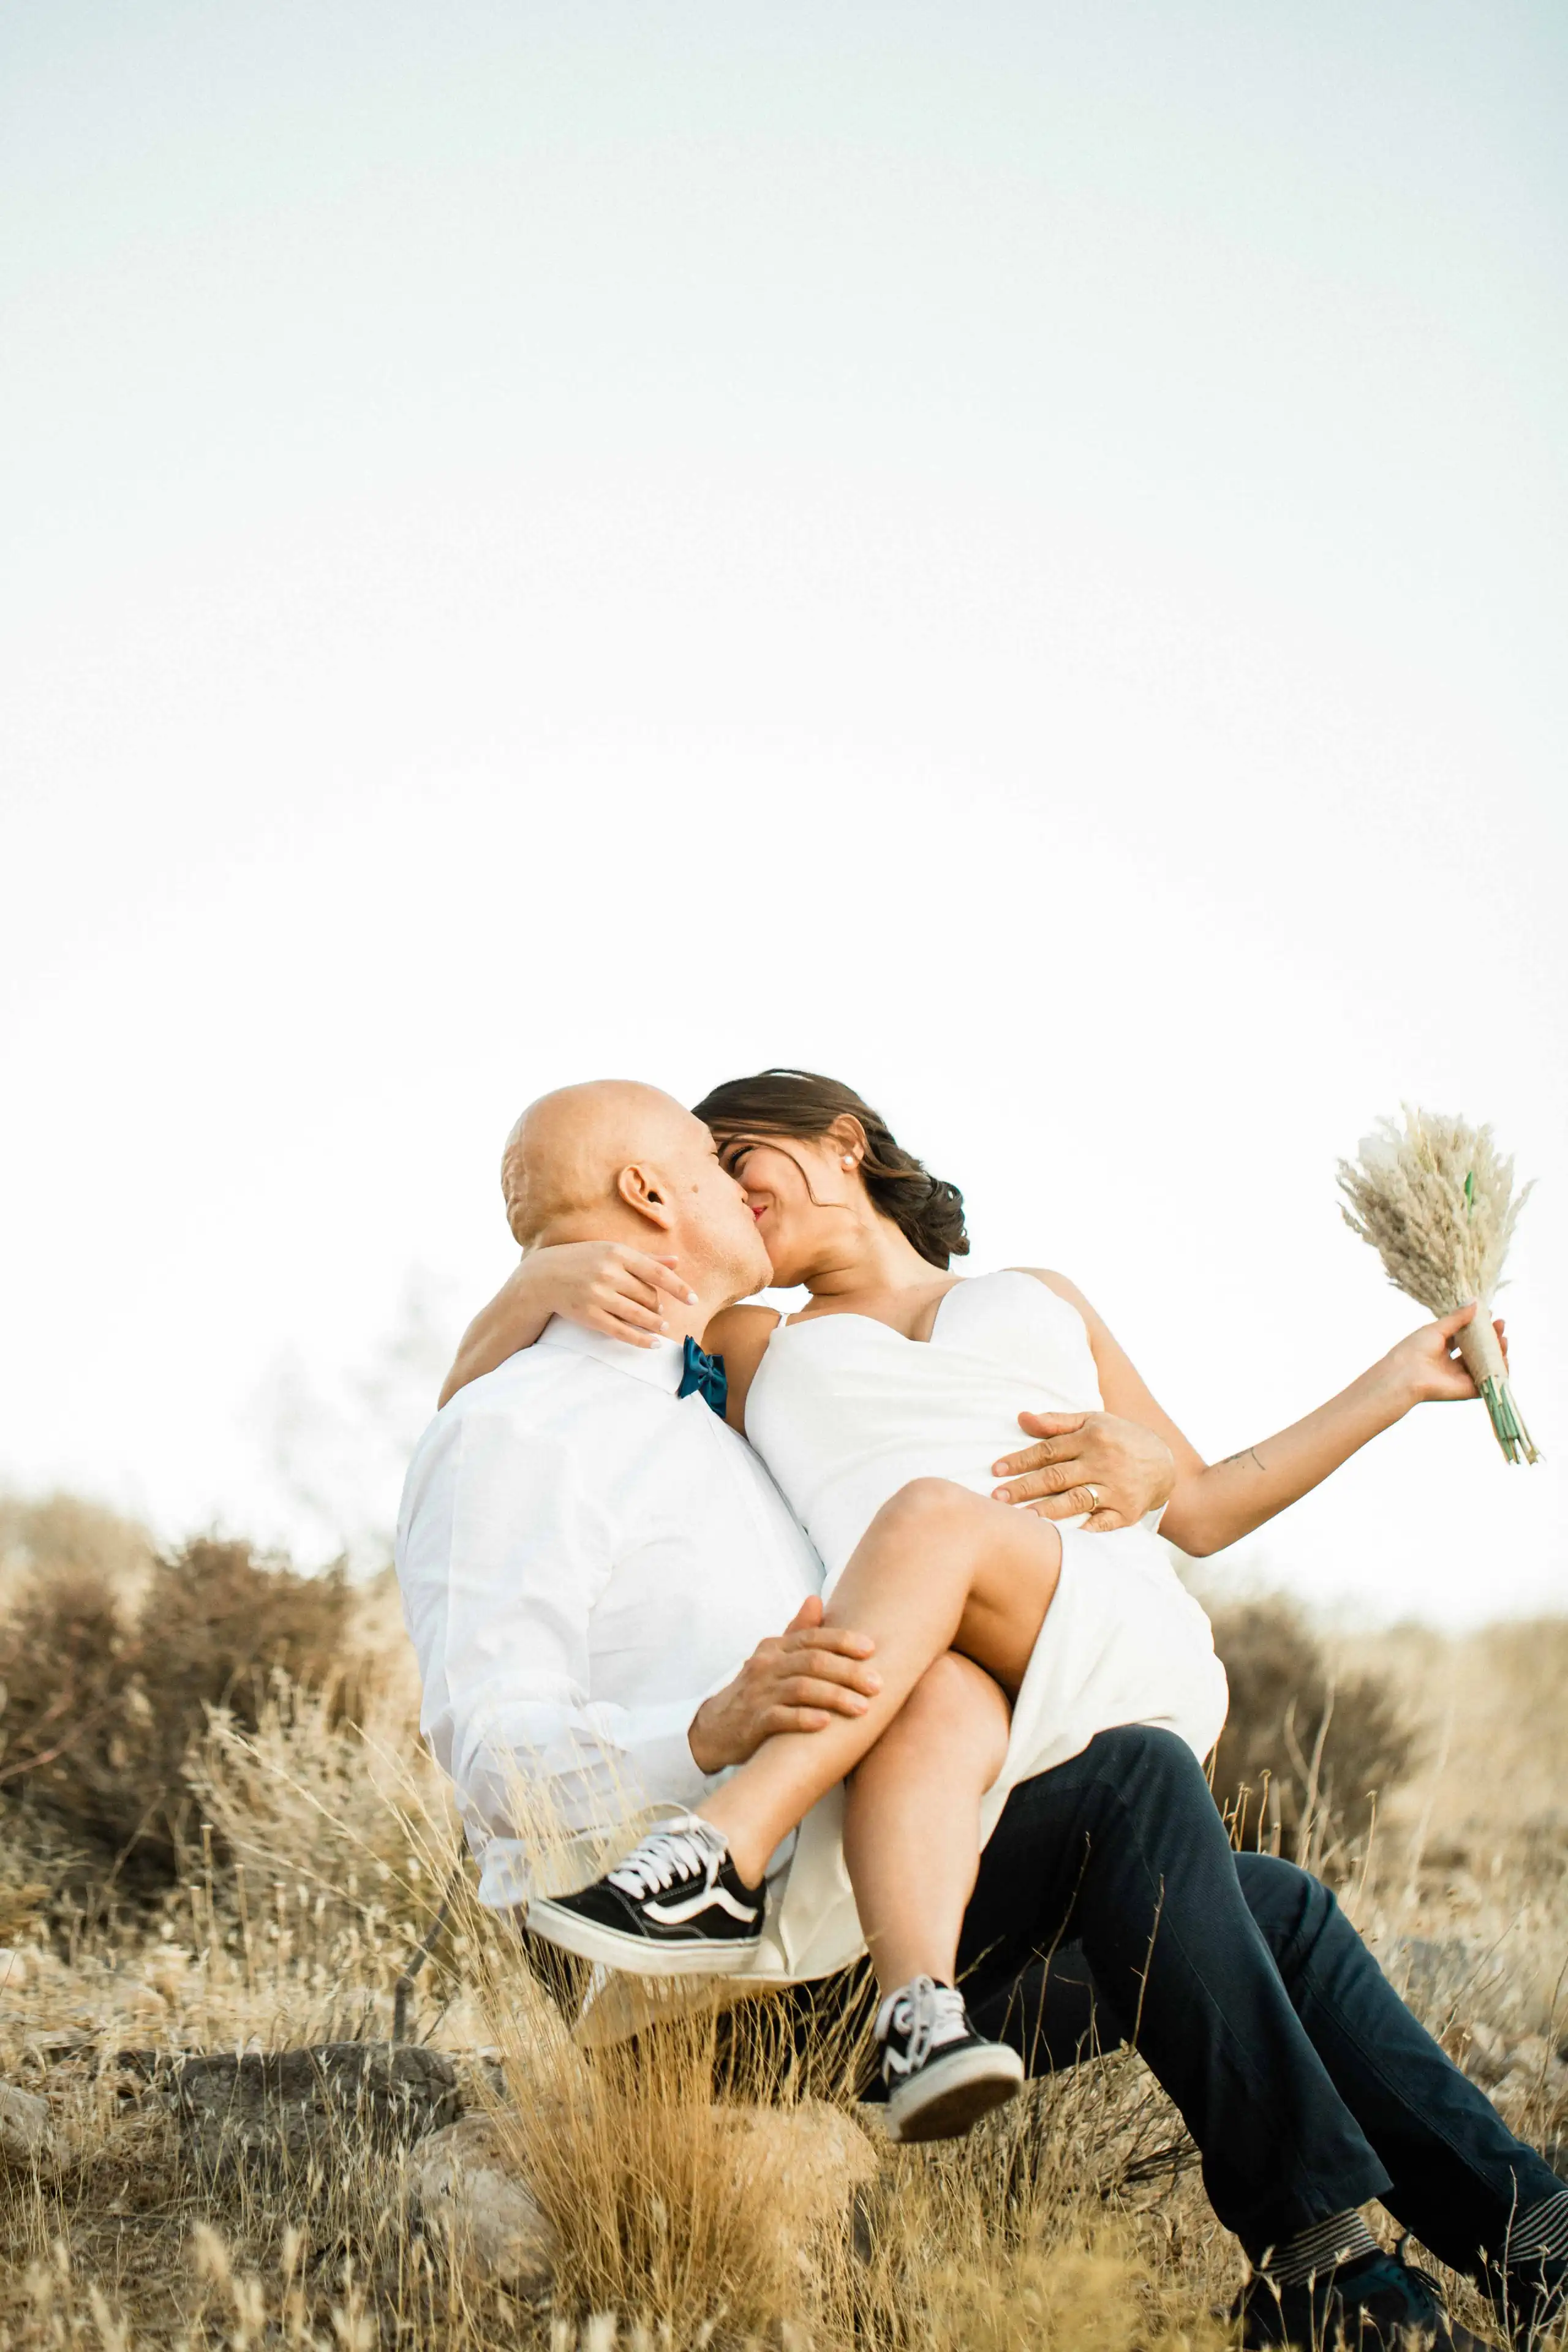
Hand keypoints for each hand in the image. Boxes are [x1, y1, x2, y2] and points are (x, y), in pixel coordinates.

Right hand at [527, 1240, 698, 1347]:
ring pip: (638, 1315)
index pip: (657, 1273)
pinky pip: (622, 1331)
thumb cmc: (584, 1261)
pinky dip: (641, 1339)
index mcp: (617, 1253)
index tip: (694, 1300)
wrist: (543, 1277)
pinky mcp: (589, 1315)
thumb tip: (676, 1262)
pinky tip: (653, 1343)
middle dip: (657, 1306)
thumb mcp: (612, 1252)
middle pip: (648, 1296)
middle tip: (659, 1310)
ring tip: (661, 1327)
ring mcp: (598, 1295)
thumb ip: (645, 1259)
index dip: (679, 1288)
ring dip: (655, 1324)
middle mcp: (609, 1273)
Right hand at [687, 1596, 879, 1773]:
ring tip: (862, 1708)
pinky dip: (803, 1719)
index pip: (812, 1638)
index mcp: (776, 1648)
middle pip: (812, 1662)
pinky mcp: (752, 1722)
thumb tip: (816, 1598)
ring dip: (834, 1697)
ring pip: (800, 1689)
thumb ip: (797, 1632)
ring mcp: (758, 1694)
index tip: (872, 1649)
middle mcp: (766, 1666)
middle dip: (848, 1672)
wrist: (715, 1727)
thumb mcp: (773, 1658)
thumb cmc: (757, 1690)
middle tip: (877, 1685)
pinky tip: (826, 1724)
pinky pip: (779, 1718)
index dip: (842, 1642)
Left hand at [990, 1410, 1175, 1530]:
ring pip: (1076, 1500)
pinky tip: (1066, 1538)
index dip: (1020, 1460)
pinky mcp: (1126, 1512)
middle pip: (1057, 1476)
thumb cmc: (1119, 1439)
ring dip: (1048, 1510)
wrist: (1165, 1463)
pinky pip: (1104, 1524)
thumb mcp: (1092, 1422)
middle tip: (997, 1498)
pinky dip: (1086, 1531)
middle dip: (1024, 1487)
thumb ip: (1056, 1422)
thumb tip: (1021, 1417)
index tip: (996, 1470)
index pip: (1048, 1450)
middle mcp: (1102, 1463)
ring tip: (1023, 1519)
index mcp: (1091, 1438)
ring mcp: (1115, 1489)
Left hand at [1381, 1303, 1508, 1406]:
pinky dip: (1500, 1372)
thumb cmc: (1414, 1350)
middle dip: (1492, 1338)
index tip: (1491, 1315)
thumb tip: (1475, 1303)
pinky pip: (1488, 1382)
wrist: (1406, 1375)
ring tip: (1504, 1339)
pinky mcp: (1468, 1390)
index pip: (1466, 1337)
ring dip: (1498, 1352)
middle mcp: (1452, 1364)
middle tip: (1501, 1325)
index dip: (1479, 1327)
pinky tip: (1505, 1359)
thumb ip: (1457, 1318)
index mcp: (1441, 1349)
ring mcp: (1461, 1377)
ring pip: (1486, 1365)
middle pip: (1478, 1351)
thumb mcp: (1436, 1329)